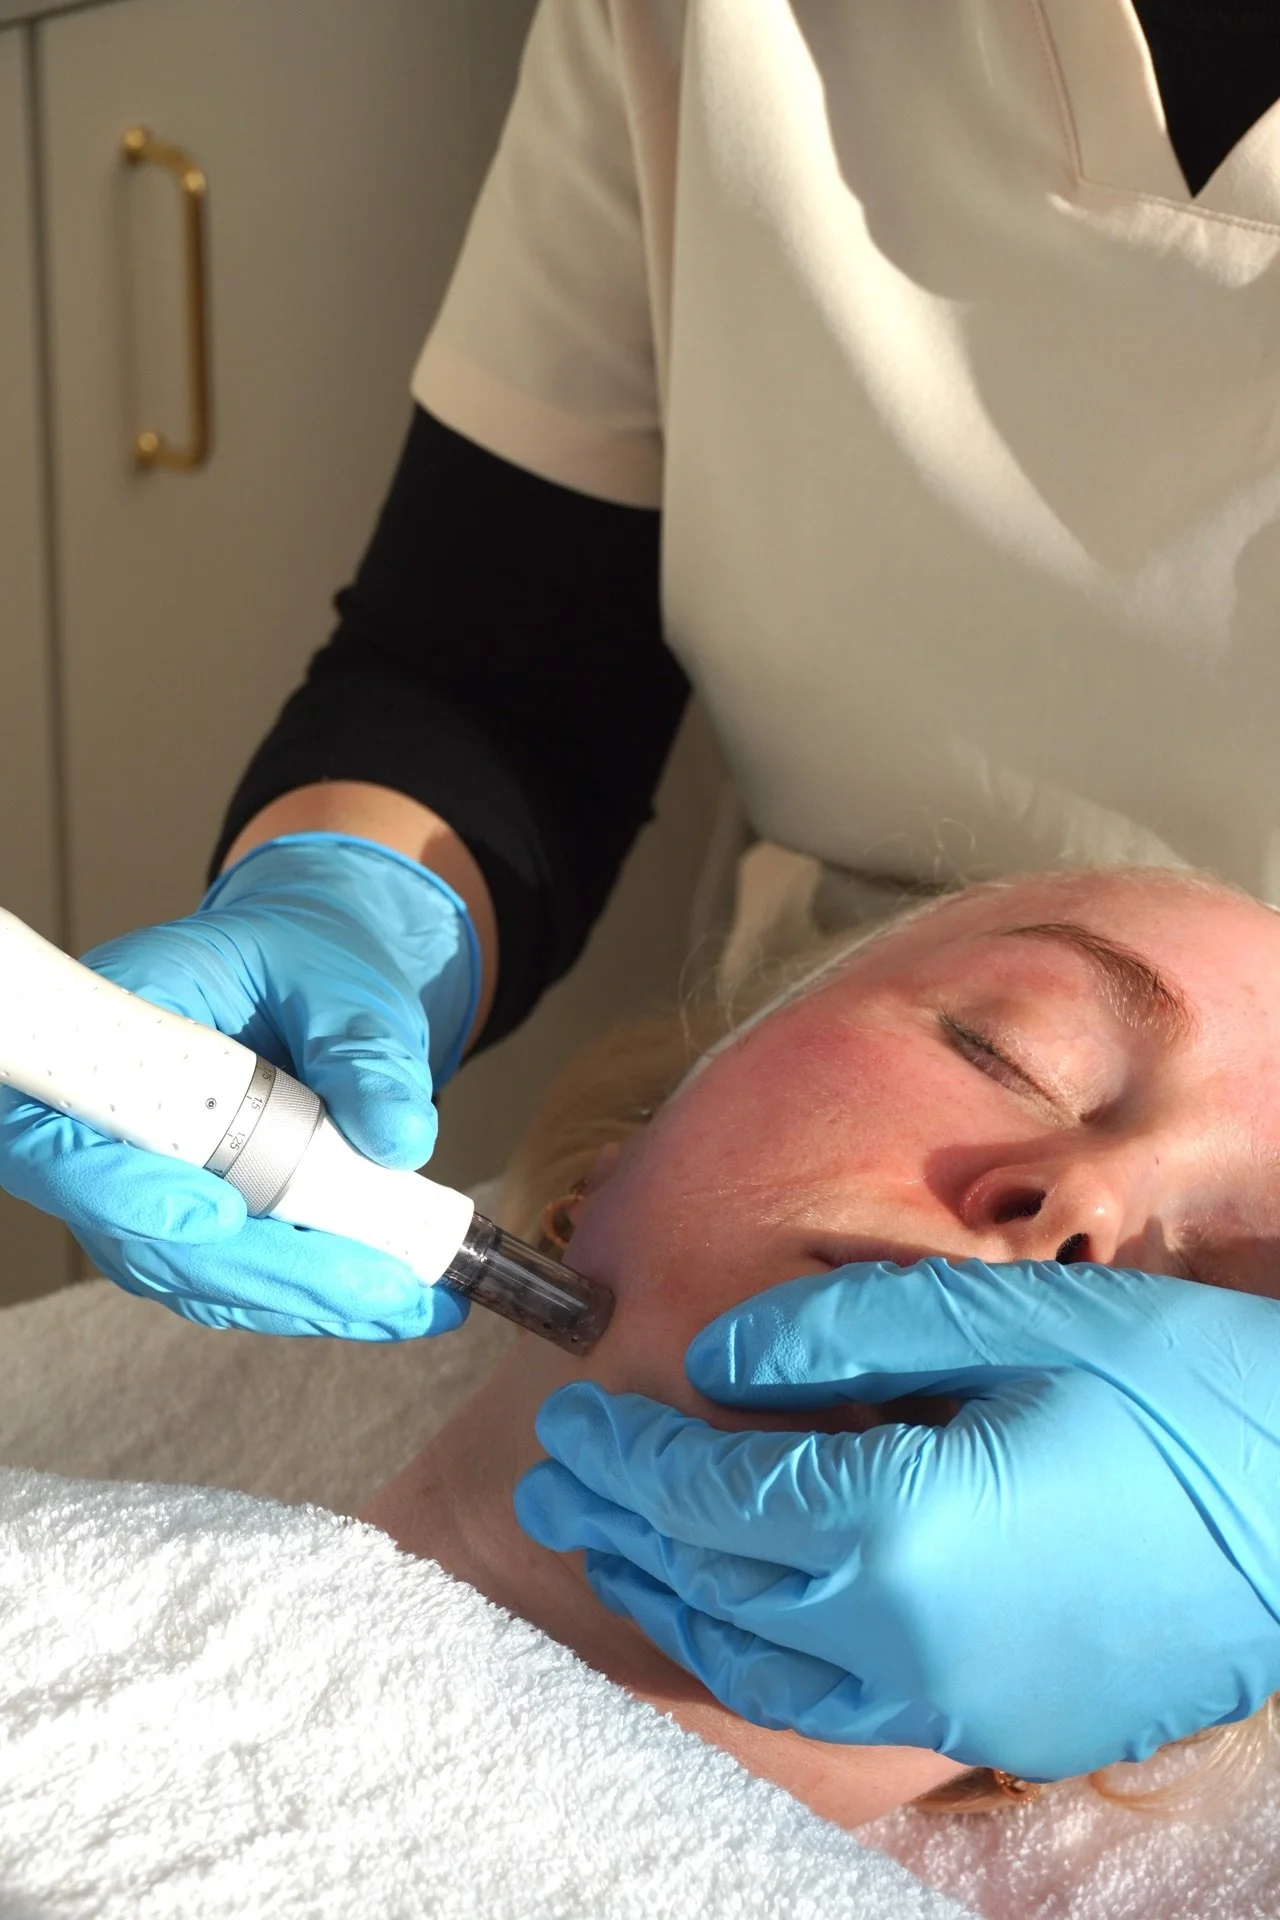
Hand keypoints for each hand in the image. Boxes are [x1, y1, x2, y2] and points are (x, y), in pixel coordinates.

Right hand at [0, 833, 478, 1338]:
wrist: (308, 980)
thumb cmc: (302, 960)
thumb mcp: (338, 980)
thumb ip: (364, 1048)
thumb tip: (398, 1136)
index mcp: (103, 1037)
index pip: (61, 1136)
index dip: (118, 1189)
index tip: (214, 1215)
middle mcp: (98, 1125)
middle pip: (134, 1232)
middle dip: (258, 1269)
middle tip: (370, 1286)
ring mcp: (137, 1184)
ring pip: (187, 1273)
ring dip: (295, 1297)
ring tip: (401, 1298)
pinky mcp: (185, 1223)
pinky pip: (228, 1280)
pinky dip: (306, 1294)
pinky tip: (383, 1298)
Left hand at [516, 1257, 1279, 1778]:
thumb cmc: (1175, 1396)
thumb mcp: (1010, 1322)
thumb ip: (842, 1335)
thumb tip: (715, 1358)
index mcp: (898, 1524)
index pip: (709, 1491)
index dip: (627, 1450)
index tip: (572, 1413)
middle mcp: (900, 1636)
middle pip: (708, 1579)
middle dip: (617, 1520)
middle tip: (555, 1478)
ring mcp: (945, 1699)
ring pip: (749, 1661)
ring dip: (662, 1595)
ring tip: (607, 1542)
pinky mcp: (986, 1724)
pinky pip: (824, 1703)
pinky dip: (745, 1657)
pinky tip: (727, 1617)